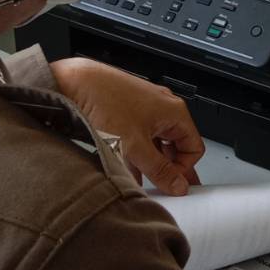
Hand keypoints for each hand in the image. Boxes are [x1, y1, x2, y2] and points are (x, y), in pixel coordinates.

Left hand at [50, 57, 204, 193]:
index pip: (194, 148)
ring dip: (149, 163)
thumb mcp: (135, 146)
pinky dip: (135, 153)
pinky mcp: (128, 110)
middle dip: (167, 168)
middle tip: (161, 187)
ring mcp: (146, 107)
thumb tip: (177, 185)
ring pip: (156, 143)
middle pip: (176, 146)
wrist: (75, 82)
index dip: (184, 169)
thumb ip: (159, 170)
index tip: (170, 183)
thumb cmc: (105, 100)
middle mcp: (163, 107)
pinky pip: (140, 136)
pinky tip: (125, 168)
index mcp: (174, 112)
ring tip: (139, 181)